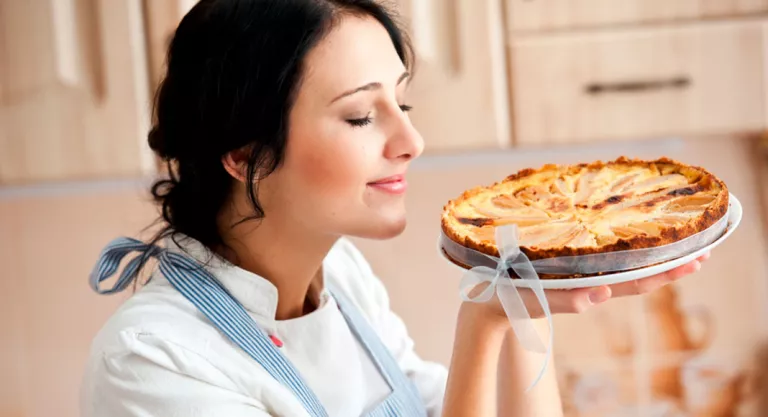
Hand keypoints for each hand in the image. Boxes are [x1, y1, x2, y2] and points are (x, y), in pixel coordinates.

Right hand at [464, 252, 709, 321]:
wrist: (489, 300)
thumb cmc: (509, 298)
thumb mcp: (533, 298)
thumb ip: (566, 300)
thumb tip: (601, 297)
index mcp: (584, 287)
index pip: (634, 282)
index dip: (665, 273)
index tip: (694, 262)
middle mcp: (590, 281)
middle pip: (638, 274)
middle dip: (671, 264)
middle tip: (704, 250)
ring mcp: (581, 274)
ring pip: (625, 266)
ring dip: (655, 255)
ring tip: (681, 240)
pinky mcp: (569, 265)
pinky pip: (605, 257)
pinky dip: (627, 248)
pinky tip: (634, 236)